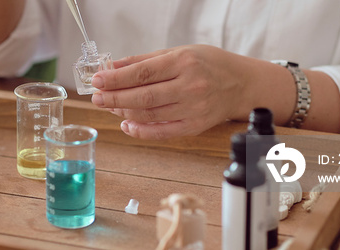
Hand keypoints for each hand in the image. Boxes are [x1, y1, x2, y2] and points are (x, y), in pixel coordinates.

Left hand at [90, 44, 293, 139]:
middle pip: (143, 97)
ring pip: (150, 115)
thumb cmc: (210, 64)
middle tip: (97, 97)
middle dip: (115, 98)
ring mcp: (193, 108)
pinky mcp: (194, 126)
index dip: (116, 79)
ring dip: (124, 112)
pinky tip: (127, 124)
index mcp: (184, 62)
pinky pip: (162, 132)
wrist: (242, 84)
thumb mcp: (178, 52)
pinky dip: (141, 130)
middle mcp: (189, 86)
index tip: (98, 80)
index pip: (142, 73)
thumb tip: (113, 66)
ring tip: (110, 108)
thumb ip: (145, 61)